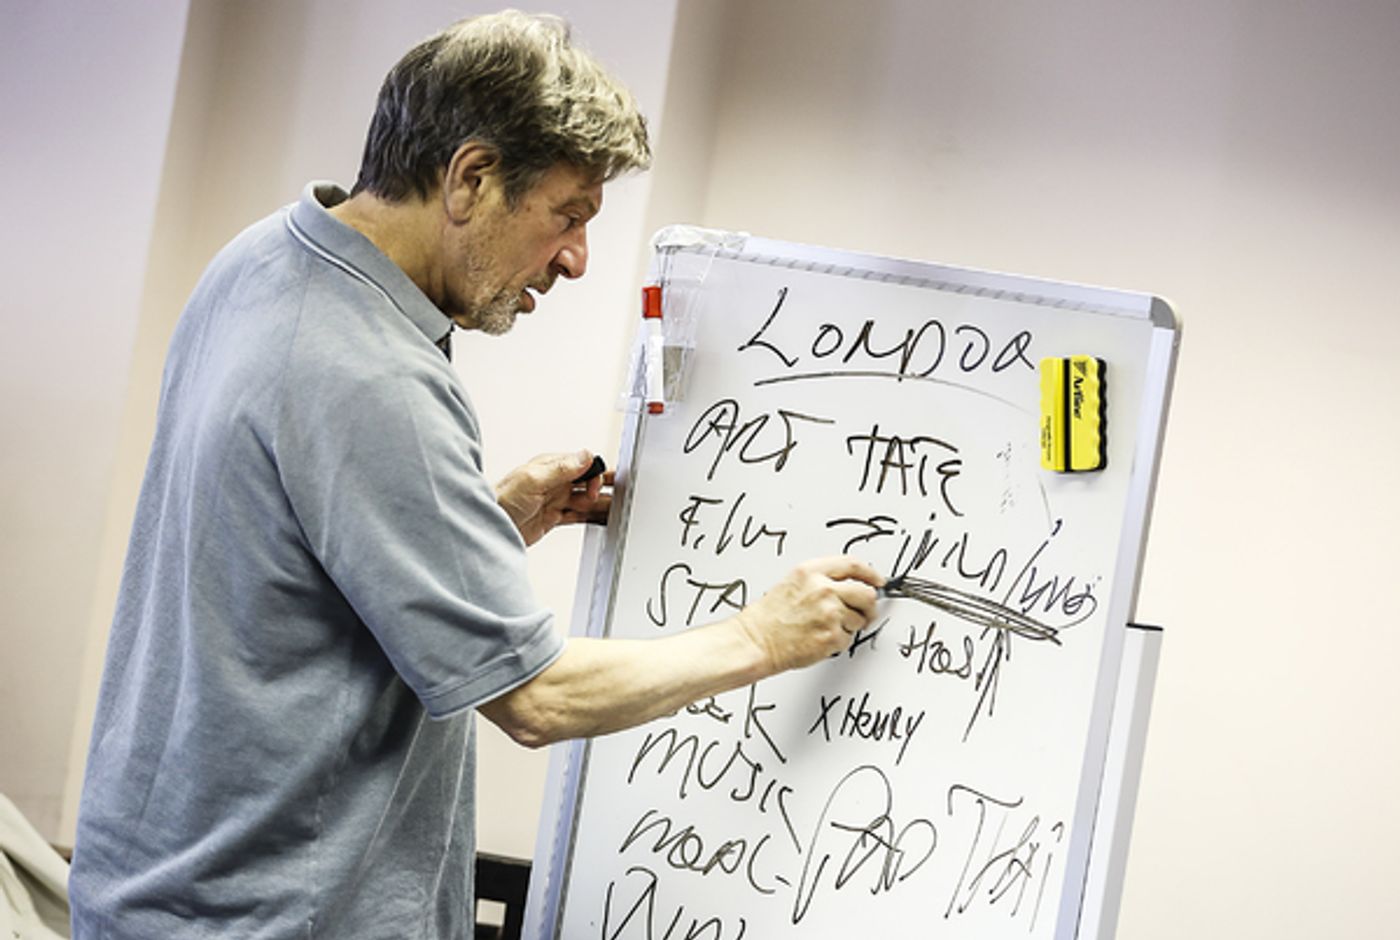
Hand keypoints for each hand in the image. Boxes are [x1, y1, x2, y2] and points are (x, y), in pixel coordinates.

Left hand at [496, 450, 610, 545]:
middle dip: (605, 487)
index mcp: (551, 467)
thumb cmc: (501, 499)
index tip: (598, 489)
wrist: (488, 525)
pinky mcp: (553, 518)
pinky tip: (603, 519)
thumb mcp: (532, 479)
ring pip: (587, 500)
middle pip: (589, 482)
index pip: (584, 465)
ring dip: (602, 504)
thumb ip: (561, 468)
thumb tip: (585, 455)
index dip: (596, 475)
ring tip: (619, 509)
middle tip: (621, 495)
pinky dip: (592, 518)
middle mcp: (555, 482)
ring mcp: (555, 500)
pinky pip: (579, 516)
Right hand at [733, 556, 883, 671]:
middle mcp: (823, 589)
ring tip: (825, 627)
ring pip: (859, 619)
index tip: (878, 580)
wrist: (756, 641)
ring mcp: (829, 614)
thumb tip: (852, 585)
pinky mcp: (832, 637)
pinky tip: (820, 638)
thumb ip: (823, 580)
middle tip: (865, 613)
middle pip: (866, 593)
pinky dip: (839, 641)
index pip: (853, 565)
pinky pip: (849, 638)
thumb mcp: (793, 583)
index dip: (870, 574)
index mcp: (811, 572)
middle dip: (869, 605)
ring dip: (849, 625)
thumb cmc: (770, 616)